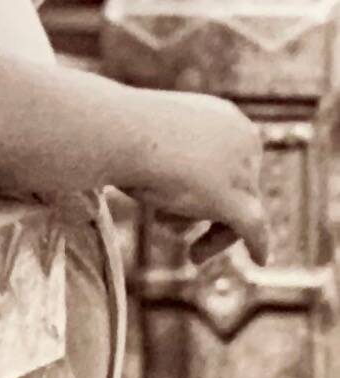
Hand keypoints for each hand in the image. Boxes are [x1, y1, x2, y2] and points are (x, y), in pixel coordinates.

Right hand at [122, 90, 269, 264]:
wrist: (118, 130)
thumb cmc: (123, 130)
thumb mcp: (154, 138)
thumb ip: (175, 156)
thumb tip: (175, 180)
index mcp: (226, 118)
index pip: (231, 161)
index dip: (209, 185)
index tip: (185, 204)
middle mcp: (244, 141)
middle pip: (239, 188)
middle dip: (205, 212)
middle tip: (178, 231)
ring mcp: (242, 171)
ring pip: (246, 211)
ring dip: (219, 235)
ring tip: (192, 254)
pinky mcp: (235, 201)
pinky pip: (254, 229)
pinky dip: (257, 244)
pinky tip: (260, 259)